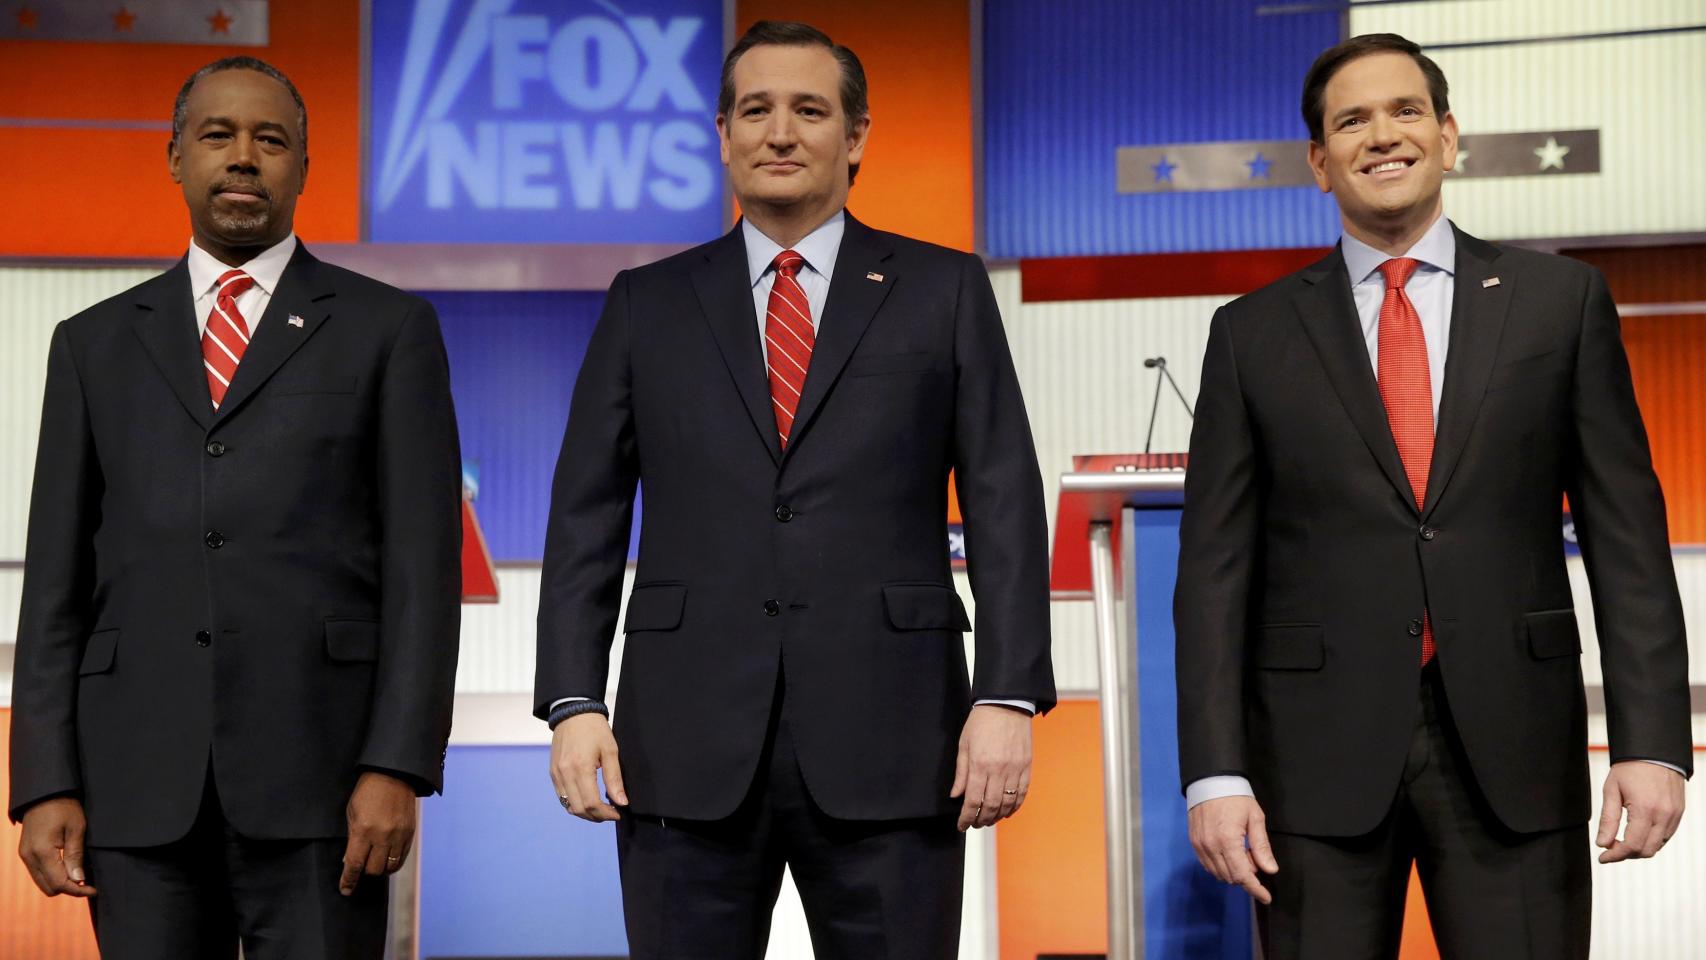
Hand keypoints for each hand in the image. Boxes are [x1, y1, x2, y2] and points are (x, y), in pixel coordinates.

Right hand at [17, 797, 94, 897]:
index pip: (59, 883)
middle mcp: (29, 857)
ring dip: (60, 883)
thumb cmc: (64, 807)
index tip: (93, 890)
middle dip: (69, 889)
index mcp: (42, 852)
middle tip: (88, 882)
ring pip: (42, 883)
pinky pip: (38, 874)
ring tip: (79, 875)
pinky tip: (68, 868)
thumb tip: (78, 880)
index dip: (77, 890)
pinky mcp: (25, 853)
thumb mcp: (76, 829)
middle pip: (49, 888)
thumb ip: (75, 856)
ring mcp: (25, 856)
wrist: (44, 794)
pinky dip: (52, 876)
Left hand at [339, 771, 417, 895]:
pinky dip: (393, 863)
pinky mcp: (410, 833)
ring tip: (375, 864)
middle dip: (365, 872)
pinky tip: (387, 860)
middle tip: (361, 867)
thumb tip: (350, 861)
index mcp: (363, 830)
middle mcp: (382, 836)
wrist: (393, 775)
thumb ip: (352, 838)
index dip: (349, 880)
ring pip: (389, 867)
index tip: (346, 890)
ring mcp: (398, 835)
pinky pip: (402, 858)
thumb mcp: (352, 813)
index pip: (354, 864)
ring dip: (380, 869)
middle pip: (373, 870)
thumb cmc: (367, 792)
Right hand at [551, 713, 626, 822]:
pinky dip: (575, 803)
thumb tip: (621, 802)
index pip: (591, 803)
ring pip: (569, 806)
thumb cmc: (594, 729)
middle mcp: (565, 774)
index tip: (618, 812)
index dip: (606, 814)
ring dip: (585, 812)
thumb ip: (614, 778)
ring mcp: (556, 774)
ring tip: (601, 808)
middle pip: (579, 809)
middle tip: (611, 812)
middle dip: (597, 816)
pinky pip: (562, 797)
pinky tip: (587, 798)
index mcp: (580, 768)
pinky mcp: (553, 773)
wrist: (573, 712)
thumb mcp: (610, 750)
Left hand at [949, 704, 1032, 830]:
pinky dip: (1015, 806)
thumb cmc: (981, 722)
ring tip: (989, 820)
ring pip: (1007, 803)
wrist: (1006, 705)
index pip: (972, 801)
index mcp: (979, 765)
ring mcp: (1014, 769)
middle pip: (990, 806)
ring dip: (997, 816)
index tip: (961, 826)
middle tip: (974, 824)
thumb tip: (955, 795)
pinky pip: (1022, 793)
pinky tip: (1007, 811)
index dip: (966, 818)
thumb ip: (961, 773)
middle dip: (981, 820)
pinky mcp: (1026, 767)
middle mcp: (998, 770)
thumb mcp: (964, 745)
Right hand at [1188, 795, 1277, 903]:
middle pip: (1231, 877)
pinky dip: (1221, 866)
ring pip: (1219, 873)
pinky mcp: (1194, 843)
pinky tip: (1228, 853)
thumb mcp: (1255, 818)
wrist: (1210, 781)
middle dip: (1247, 874)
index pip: (1243, 875)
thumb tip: (1270, 870)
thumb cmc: (1236, 797)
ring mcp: (1200, 846)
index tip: (1266, 897)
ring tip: (1241, 851)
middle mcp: (1211, 847)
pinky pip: (1208, 865)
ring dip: (1233, 871)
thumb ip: (1261, 846)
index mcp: (1228, 841)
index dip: (1255, 889)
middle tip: (1254, 857)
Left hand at [1596, 760, 1685, 862]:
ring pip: (1657, 846)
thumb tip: (1603, 844)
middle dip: (1626, 854)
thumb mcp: (1611, 791)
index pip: (1631, 845)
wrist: (1654, 752)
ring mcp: (1674, 815)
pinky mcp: (1679, 813)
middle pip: (1646, 850)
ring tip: (1621, 842)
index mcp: (1644, 810)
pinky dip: (1651, 840)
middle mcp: (1663, 815)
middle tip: (1610, 850)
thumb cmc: (1630, 768)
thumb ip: (1607, 820)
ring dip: (1639, 849)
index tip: (1603, 857)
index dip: (1615, 856)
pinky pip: (1666, 836)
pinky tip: (1638, 834)